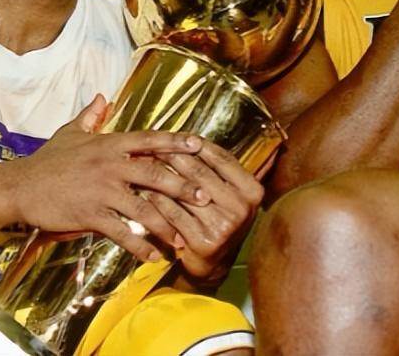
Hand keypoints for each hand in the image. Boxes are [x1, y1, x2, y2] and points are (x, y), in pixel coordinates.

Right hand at [7, 95, 210, 262]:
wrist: (18, 186)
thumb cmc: (47, 161)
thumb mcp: (70, 134)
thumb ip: (90, 116)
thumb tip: (102, 97)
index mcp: (109, 144)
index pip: (150, 140)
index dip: (175, 142)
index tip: (200, 145)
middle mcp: (110, 165)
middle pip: (155, 174)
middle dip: (182, 186)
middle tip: (205, 196)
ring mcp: (101, 191)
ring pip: (142, 207)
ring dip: (165, 224)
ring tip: (183, 239)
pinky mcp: (90, 214)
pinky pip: (121, 232)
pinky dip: (138, 246)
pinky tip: (152, 256)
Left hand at [146, 141, 264, 285]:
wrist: (214, 263)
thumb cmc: (218, 219)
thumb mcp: (230, 194)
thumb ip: (220, 170)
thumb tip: (193, 138)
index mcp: (253, 191)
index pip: (222, 159)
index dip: (198, 145)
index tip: (179, 136)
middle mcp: (242, 208)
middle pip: (202, 173)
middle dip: (175, 157)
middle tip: (154, 146)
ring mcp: (224, 226)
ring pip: (185, 193)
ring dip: (162, 177)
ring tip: (145, 165)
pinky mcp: (204, 242)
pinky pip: (174, 214)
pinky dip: (158, 201)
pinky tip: (145, 191)